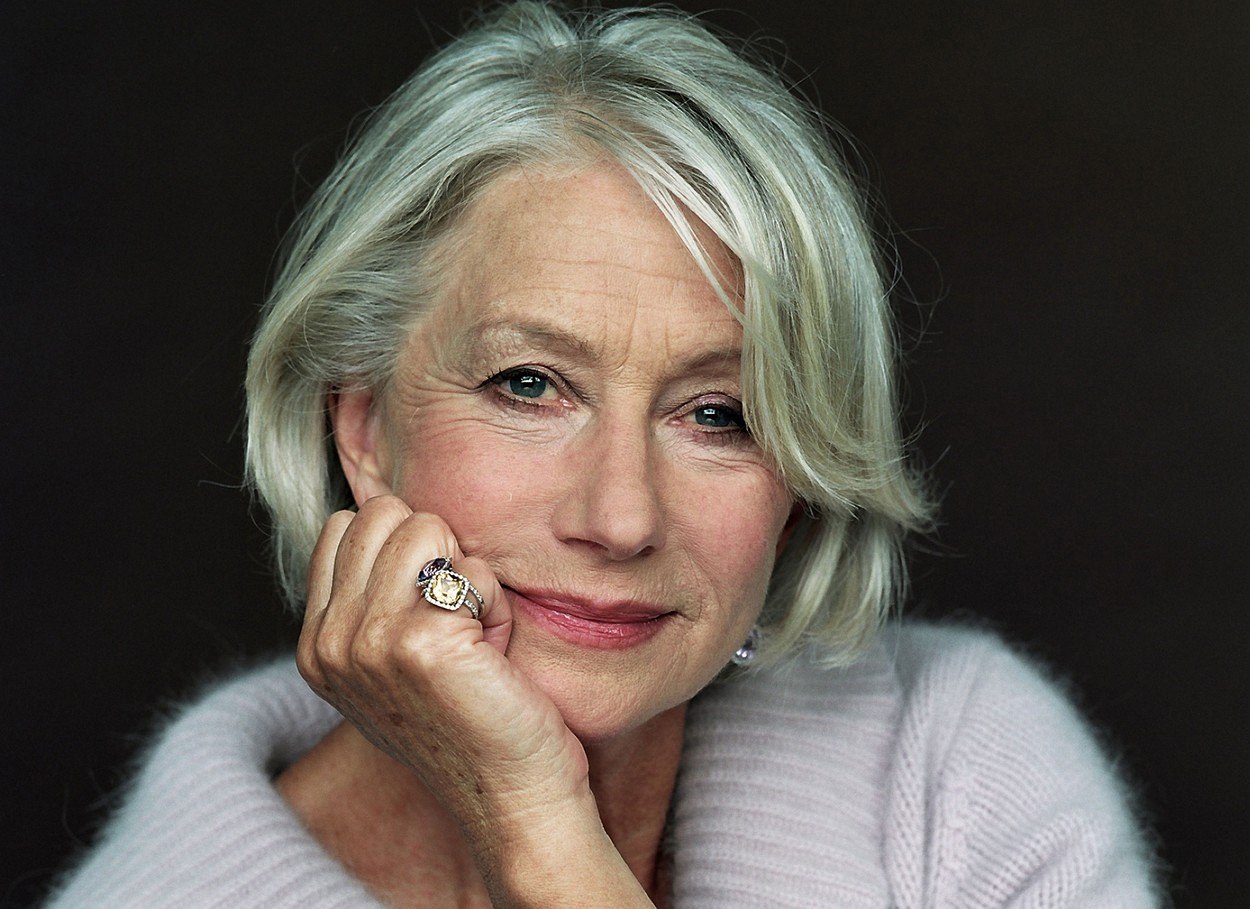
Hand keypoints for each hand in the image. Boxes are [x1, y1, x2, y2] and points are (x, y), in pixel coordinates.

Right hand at [296, 495, 588, 836]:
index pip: (345, 525)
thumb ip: (372, 600)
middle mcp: (329, 641)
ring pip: (424, 526)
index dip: (404, 550)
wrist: (510, 794)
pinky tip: (492, 653)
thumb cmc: (471, 718)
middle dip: (433, 554)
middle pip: (382, 514)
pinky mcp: (419, 641)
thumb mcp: (395, 659)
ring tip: (473, 636)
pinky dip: (495, 603)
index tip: (428, 612)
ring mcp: (368, 640)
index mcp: (316, 644)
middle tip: (455, 622)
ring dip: (465, 576)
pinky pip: (473, 569)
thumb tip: (381, 519)